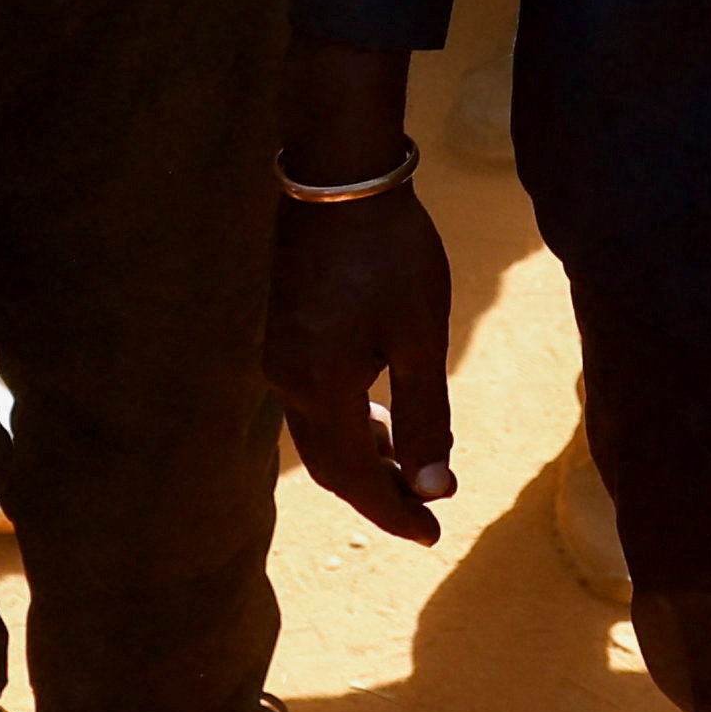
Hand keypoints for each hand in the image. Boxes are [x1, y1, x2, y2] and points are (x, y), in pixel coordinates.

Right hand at [267, 182, 459, 541]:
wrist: (340, 174)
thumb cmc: (391, 251)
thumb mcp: (420, 336)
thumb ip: (424, 417)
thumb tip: (432, 489)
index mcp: (319, 387)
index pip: (353, 477)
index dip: (391, 512)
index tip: (431, 538)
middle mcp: (287, 380)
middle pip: (329, 462)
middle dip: (376, 493)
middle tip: (424, 515)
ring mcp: (278, 354)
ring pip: (318, 431)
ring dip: (362, 456)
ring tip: (407, 469)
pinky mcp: (282, 330)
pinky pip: (310, 399)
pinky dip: (346, 421)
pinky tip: (378, 414)